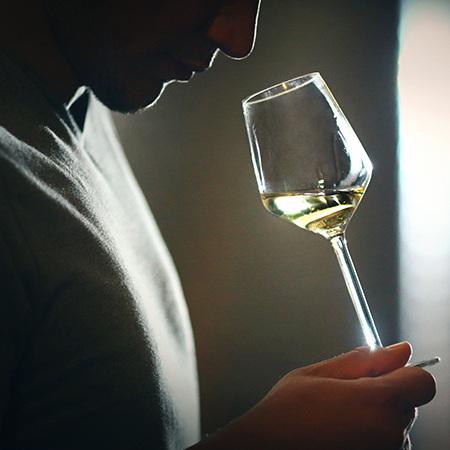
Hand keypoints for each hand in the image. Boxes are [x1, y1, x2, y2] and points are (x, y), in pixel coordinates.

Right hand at [192, 342, 435, 449]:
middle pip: (407, 403)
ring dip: (376, 418)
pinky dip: (371, 436)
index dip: (402, 373)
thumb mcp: (317, 374)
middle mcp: (390, 433)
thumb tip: (398, 350)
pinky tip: (341, 435)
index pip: (422, 381)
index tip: (380, 374)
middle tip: (344, 396)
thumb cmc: (286, 415)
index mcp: (378, 401)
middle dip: (383, 394)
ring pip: (396, 426)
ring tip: (337, 419)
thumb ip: (362, 361)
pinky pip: (386, 444)